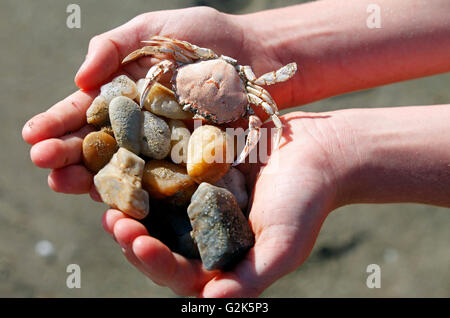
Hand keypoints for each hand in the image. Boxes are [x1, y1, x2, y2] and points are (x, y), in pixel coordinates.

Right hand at [22, 7, 296, 196]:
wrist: (254, 55)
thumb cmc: (202, 36)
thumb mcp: (152, 29)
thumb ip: (113, 48)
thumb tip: (78, 80)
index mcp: (123, 95)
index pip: (83, 112)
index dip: (57, 124)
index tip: (32, 135)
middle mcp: (138, 126)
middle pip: (97, 146)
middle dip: (68, 156)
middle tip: (43, 165)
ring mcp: (163, 147)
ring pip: (123, 168)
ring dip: (92, 178)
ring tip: (63, 183)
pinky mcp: (190, 162)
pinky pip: (161, 180)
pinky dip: (139, 190)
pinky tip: (114, 196)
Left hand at [102, 111, 344, 296]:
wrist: (316, 153)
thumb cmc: (305, 201)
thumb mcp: (283, 245)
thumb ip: (249, 278)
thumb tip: (210, 303)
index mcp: (222, 259)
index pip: (180, 273)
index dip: (156, 262)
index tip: (137, 244)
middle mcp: (205, 235)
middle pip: (160, 245)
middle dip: (134, 237)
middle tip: (113, 222)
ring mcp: (199, 203)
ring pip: (156, 213)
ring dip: (131, 207)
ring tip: (108, 198)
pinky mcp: (197, 173)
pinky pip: (166, 176)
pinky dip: (145, 174)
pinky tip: (127, 164)